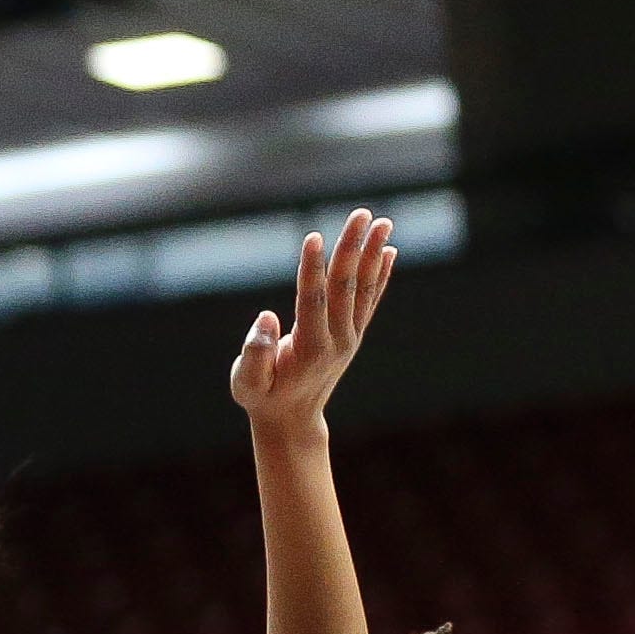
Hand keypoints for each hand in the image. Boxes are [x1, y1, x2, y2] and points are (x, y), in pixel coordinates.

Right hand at [233, 210, 395, 429]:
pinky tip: (388, 252)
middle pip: (346, 286)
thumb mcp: (246, 382)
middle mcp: (338, 340)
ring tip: (383, 222)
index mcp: (310, 348)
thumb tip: (267, 318)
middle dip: (352, 247)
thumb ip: (256, 353)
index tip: (314, 236)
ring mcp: (350, 337)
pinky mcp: (353, 334)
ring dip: (373, 253)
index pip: (313, 300)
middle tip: (362, 214)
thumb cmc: (261, 396)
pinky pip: (371, 300)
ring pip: (364, 288)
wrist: (291, 419)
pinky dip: (381, 275)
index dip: (312, 268)